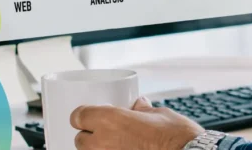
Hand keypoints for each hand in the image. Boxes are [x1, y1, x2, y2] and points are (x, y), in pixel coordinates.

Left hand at [71, 96, 204, 149]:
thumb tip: (139, 106)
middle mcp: (101, 142)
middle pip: (80, 139)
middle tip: (107, 133)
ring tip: (118, 145)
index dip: (84, 115)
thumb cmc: (174, 137)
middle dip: (91, 135)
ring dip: (99, 149)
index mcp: (109, 120)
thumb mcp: (158, 114)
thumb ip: (142, 110)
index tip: (90, 116)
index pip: (78, 116)